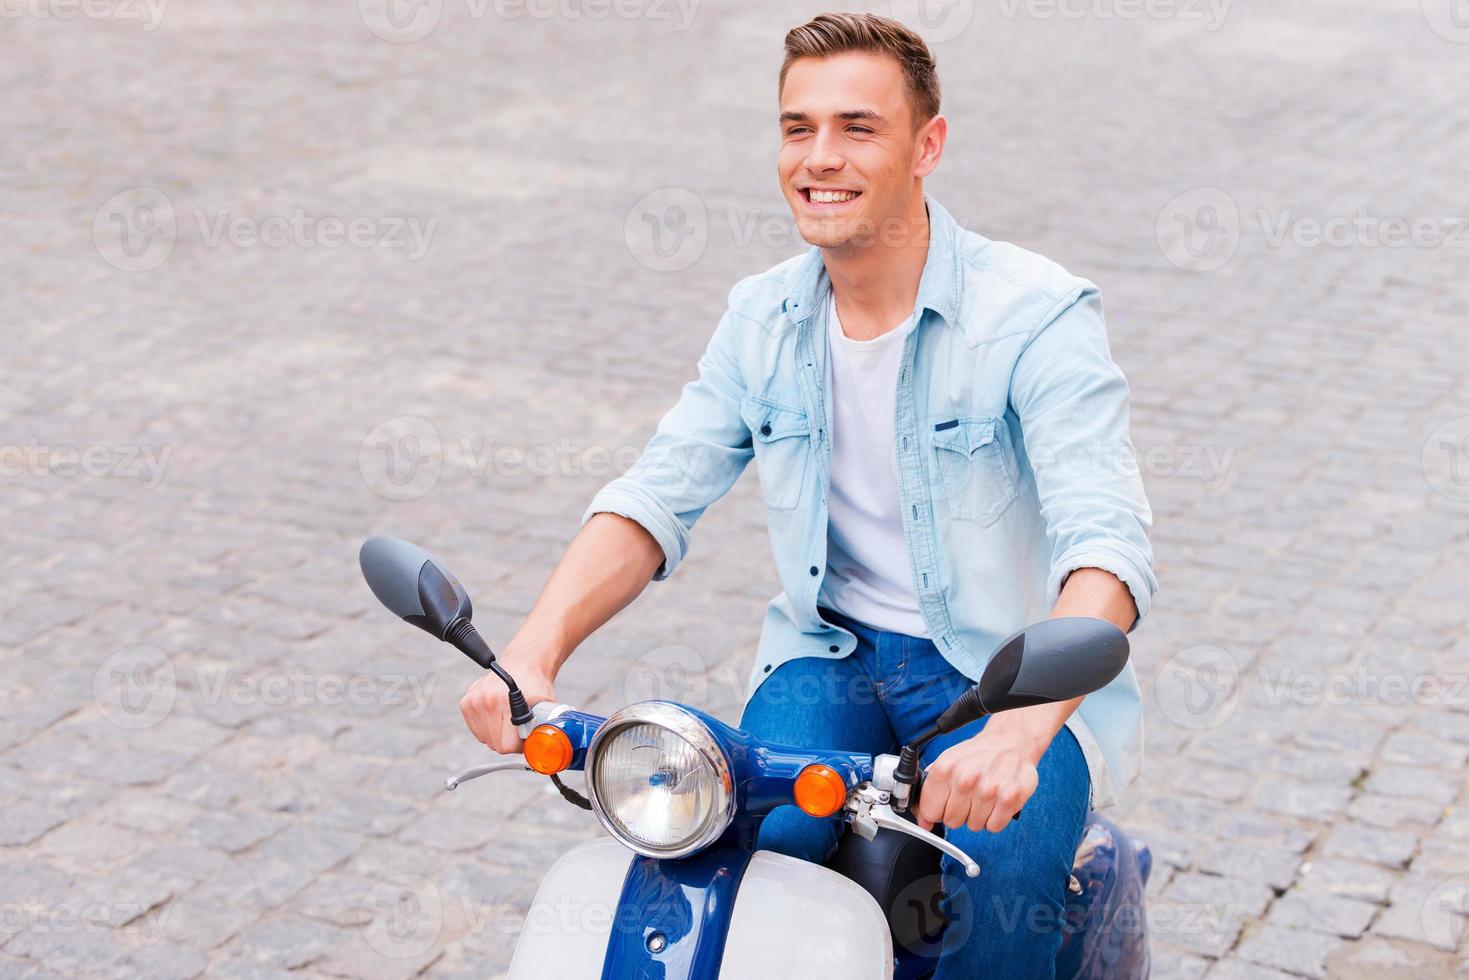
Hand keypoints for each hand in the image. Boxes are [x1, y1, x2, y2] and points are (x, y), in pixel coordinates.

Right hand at [458, 647, 556, 754]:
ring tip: (508, 719)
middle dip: (509, 741)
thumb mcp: (546, 707)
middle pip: (496, 744)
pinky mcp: (466, 703)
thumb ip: (544, 729)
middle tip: (519, 727)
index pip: (507, 746)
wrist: (523, 664)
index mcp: (505, 702)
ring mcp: (474, 701)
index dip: (520, 745)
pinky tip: (498, 715)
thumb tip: (543, 749)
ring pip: (485, 739)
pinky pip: (477, 731)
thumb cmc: (535, 686)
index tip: (525, 736)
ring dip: (498, 735)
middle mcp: (486, 701)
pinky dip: (488, 729)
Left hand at [914, 722, 1043, 833]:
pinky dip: (995, 818)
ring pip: (974, 826)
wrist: (1011, 740)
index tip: (943, 806)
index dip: (937, 811)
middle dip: (959, 812)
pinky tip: (996, 801)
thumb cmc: (978, 754)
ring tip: (984, 796)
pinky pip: (994, 826)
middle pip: (952, 822)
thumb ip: (931, 790)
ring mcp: (988, 790)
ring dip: (979, 815)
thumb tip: (923, 820)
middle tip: (969, 796)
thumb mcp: (947, 762)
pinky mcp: (1009, 799)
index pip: (930, 811)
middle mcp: (965, 779)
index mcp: (945, 768)